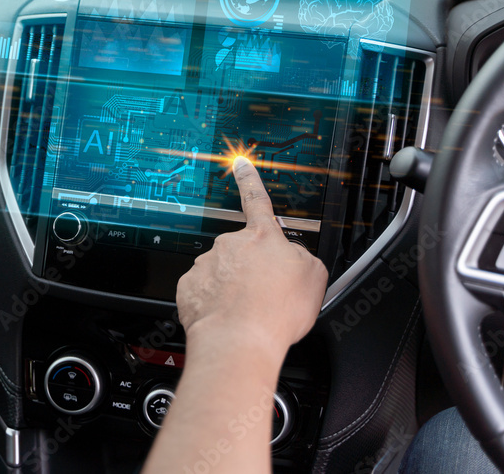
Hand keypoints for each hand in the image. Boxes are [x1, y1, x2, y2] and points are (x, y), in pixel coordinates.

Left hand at [176, 156, 327, 360]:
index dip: (250, 180)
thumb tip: (291, 258)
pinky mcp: (189, 287)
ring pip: (222, 274)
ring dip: (233, 289)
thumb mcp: (314, 278)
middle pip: (243, 253)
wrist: (239, 341)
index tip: (240, 163)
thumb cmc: (275, 313)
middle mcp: (230, 245)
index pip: (257, 199)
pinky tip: (227, 318)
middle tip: (264, 297)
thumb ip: (302, 257)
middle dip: (251, 271)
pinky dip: (214, 304)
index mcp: (263, 238)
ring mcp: (207, 265)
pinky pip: (204, 292)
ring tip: (247, 312)